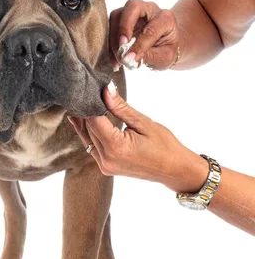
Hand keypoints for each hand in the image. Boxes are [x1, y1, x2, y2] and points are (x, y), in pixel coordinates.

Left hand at [69, 84, 208, 193]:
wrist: (174, 170)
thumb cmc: (164, 146)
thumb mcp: (143, 122)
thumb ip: (120, 107)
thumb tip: (106, 89)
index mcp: (115, 147)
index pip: (94, 119)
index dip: (91, 103)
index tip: (92, 89)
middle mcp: (106, 159)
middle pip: (88, 129)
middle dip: (88, 111)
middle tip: (89, 92)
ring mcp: (105, 166)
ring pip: (87, 139)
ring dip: (85, 122)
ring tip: (85, 103)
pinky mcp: (106, 168)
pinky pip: (92, 147)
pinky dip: (90, 134)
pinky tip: (87, 120)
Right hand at [109, 0, 179, 70]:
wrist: (166, 44)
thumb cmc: (168, 49)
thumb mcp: (166, 57)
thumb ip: (150, 56)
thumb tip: (128, 58)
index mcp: (165, 18)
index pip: (150, 29)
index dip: (138, 45)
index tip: (129, 58)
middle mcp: (149, 9)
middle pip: (132, 6)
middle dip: (124, 26)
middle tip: (121, 46)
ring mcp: (134, 12)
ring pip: (117, 15)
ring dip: (113, 38)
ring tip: (117, 58)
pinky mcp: (122, 18)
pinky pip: (111, 25)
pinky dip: (110, 42)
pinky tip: (114, 58)